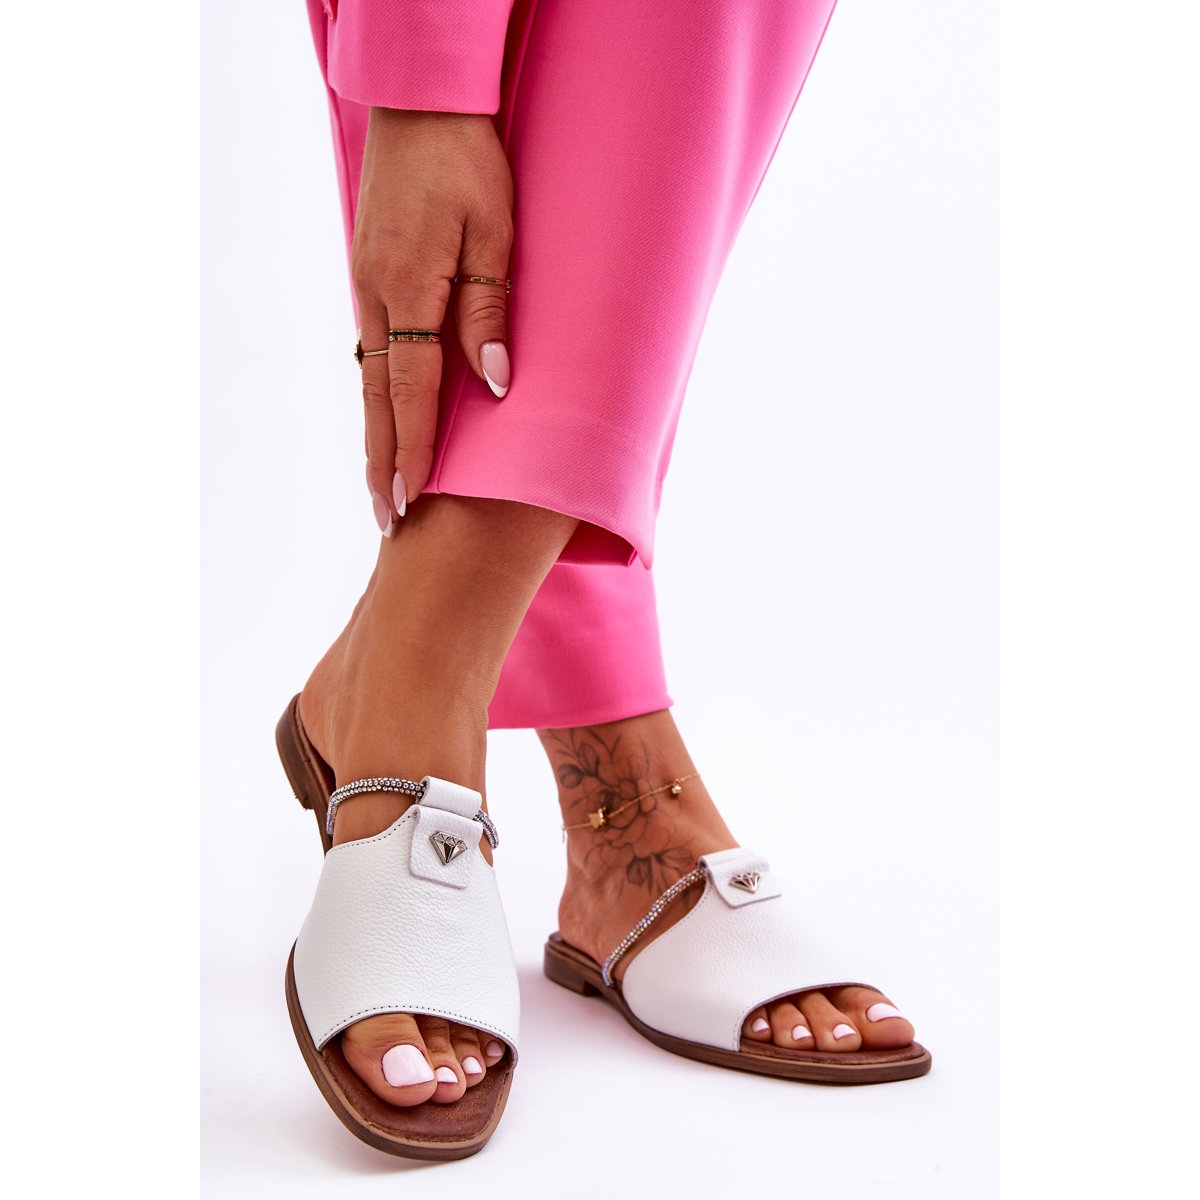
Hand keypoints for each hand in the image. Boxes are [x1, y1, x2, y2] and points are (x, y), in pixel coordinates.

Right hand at [352, 108, 513, 532]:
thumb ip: (488, 308)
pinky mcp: (369, 275)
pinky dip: (377, 396)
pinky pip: (372, 351)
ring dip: (377, 436)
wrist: (420, 105)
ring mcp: (366, 285)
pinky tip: (385, 420)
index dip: (414, 447)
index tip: (412, 499)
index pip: (411, 388)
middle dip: (383, 462)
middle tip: (386, 518)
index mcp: (407, 287)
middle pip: (378, 398)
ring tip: (383, 486)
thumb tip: (492, 379)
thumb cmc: (466, 162)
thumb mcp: (493, 231)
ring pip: (370, 379)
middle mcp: (376, 295)